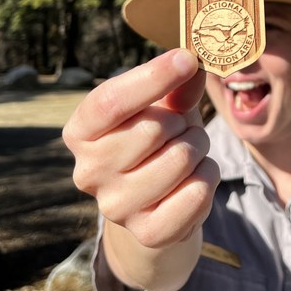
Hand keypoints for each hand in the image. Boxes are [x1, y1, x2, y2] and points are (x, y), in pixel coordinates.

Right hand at [63, 49, 219, 250]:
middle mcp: (88, 172)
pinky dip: (208, 177)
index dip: (153, 76)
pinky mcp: (147, 233)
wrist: (159, 201)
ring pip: (181, 158)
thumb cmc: (157, 139)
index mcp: (81, 132)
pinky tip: (195, 178)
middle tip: (180, 129)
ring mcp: (115, 207)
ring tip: (188, 151)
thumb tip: (195, 63)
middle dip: (183, 121)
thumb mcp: (162, 105)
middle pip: (154, 129)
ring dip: (199, 148)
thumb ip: (177, 85)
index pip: (110, 101)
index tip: (187, 58)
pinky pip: (197, 193)